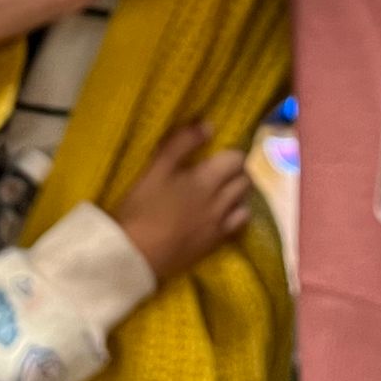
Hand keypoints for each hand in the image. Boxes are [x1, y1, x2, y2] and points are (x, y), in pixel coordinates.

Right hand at [116, 123, 251, 282]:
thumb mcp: (157, 168)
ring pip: (245, 205)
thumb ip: (182, 143)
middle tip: (221, 171)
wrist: (136, 254)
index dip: (231, 153)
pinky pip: (238, 227)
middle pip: (244, 181)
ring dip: (238, 196)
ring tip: (223, 193)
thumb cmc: (143, 208)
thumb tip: (208, 126)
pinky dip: (235, 217)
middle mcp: (221, 202)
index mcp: (207, 179)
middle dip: (237, 173)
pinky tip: (221, 216)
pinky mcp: (214, 245)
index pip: (237, 159)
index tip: (220, 154)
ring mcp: (220, 225)